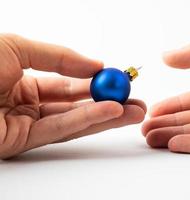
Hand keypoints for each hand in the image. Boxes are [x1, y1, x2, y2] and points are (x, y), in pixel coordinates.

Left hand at [0, 34, 145, 158]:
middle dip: (109, 102)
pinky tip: (111, 113)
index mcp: (23, 77)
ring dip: (106, 116)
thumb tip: (95, 65)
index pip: (68, 81)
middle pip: (76, 103)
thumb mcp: (18, 47)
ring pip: (74, 119)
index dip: (95, 80)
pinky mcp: (21, 141)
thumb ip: (60, 57)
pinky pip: (60, 129)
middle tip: (136, 101)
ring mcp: (25, 123)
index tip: (119, 79)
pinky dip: (87, 120)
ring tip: (135, 112)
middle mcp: (27, 101)